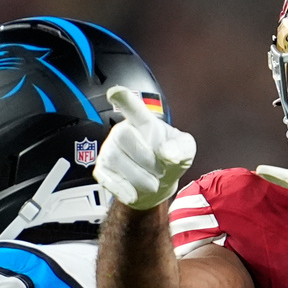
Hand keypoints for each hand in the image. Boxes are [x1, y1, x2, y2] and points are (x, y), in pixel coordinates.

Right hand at [93, 86, 195, 209]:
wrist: (157, 185)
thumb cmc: (169, 160)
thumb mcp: (185, 151)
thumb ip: (182, 148)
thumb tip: (167, 153)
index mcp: (143, 121)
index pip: (132, 106)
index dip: (123, 98)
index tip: (115, 92)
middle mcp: (123, 131)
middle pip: (124, 136)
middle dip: (145, 157)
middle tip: (160, 170)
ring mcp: (110, 150)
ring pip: (116, 159)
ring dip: (139, 176)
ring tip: (153, 183)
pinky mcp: (103, 170)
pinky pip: (107, 178)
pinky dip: (123, 189)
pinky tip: (134, 194)